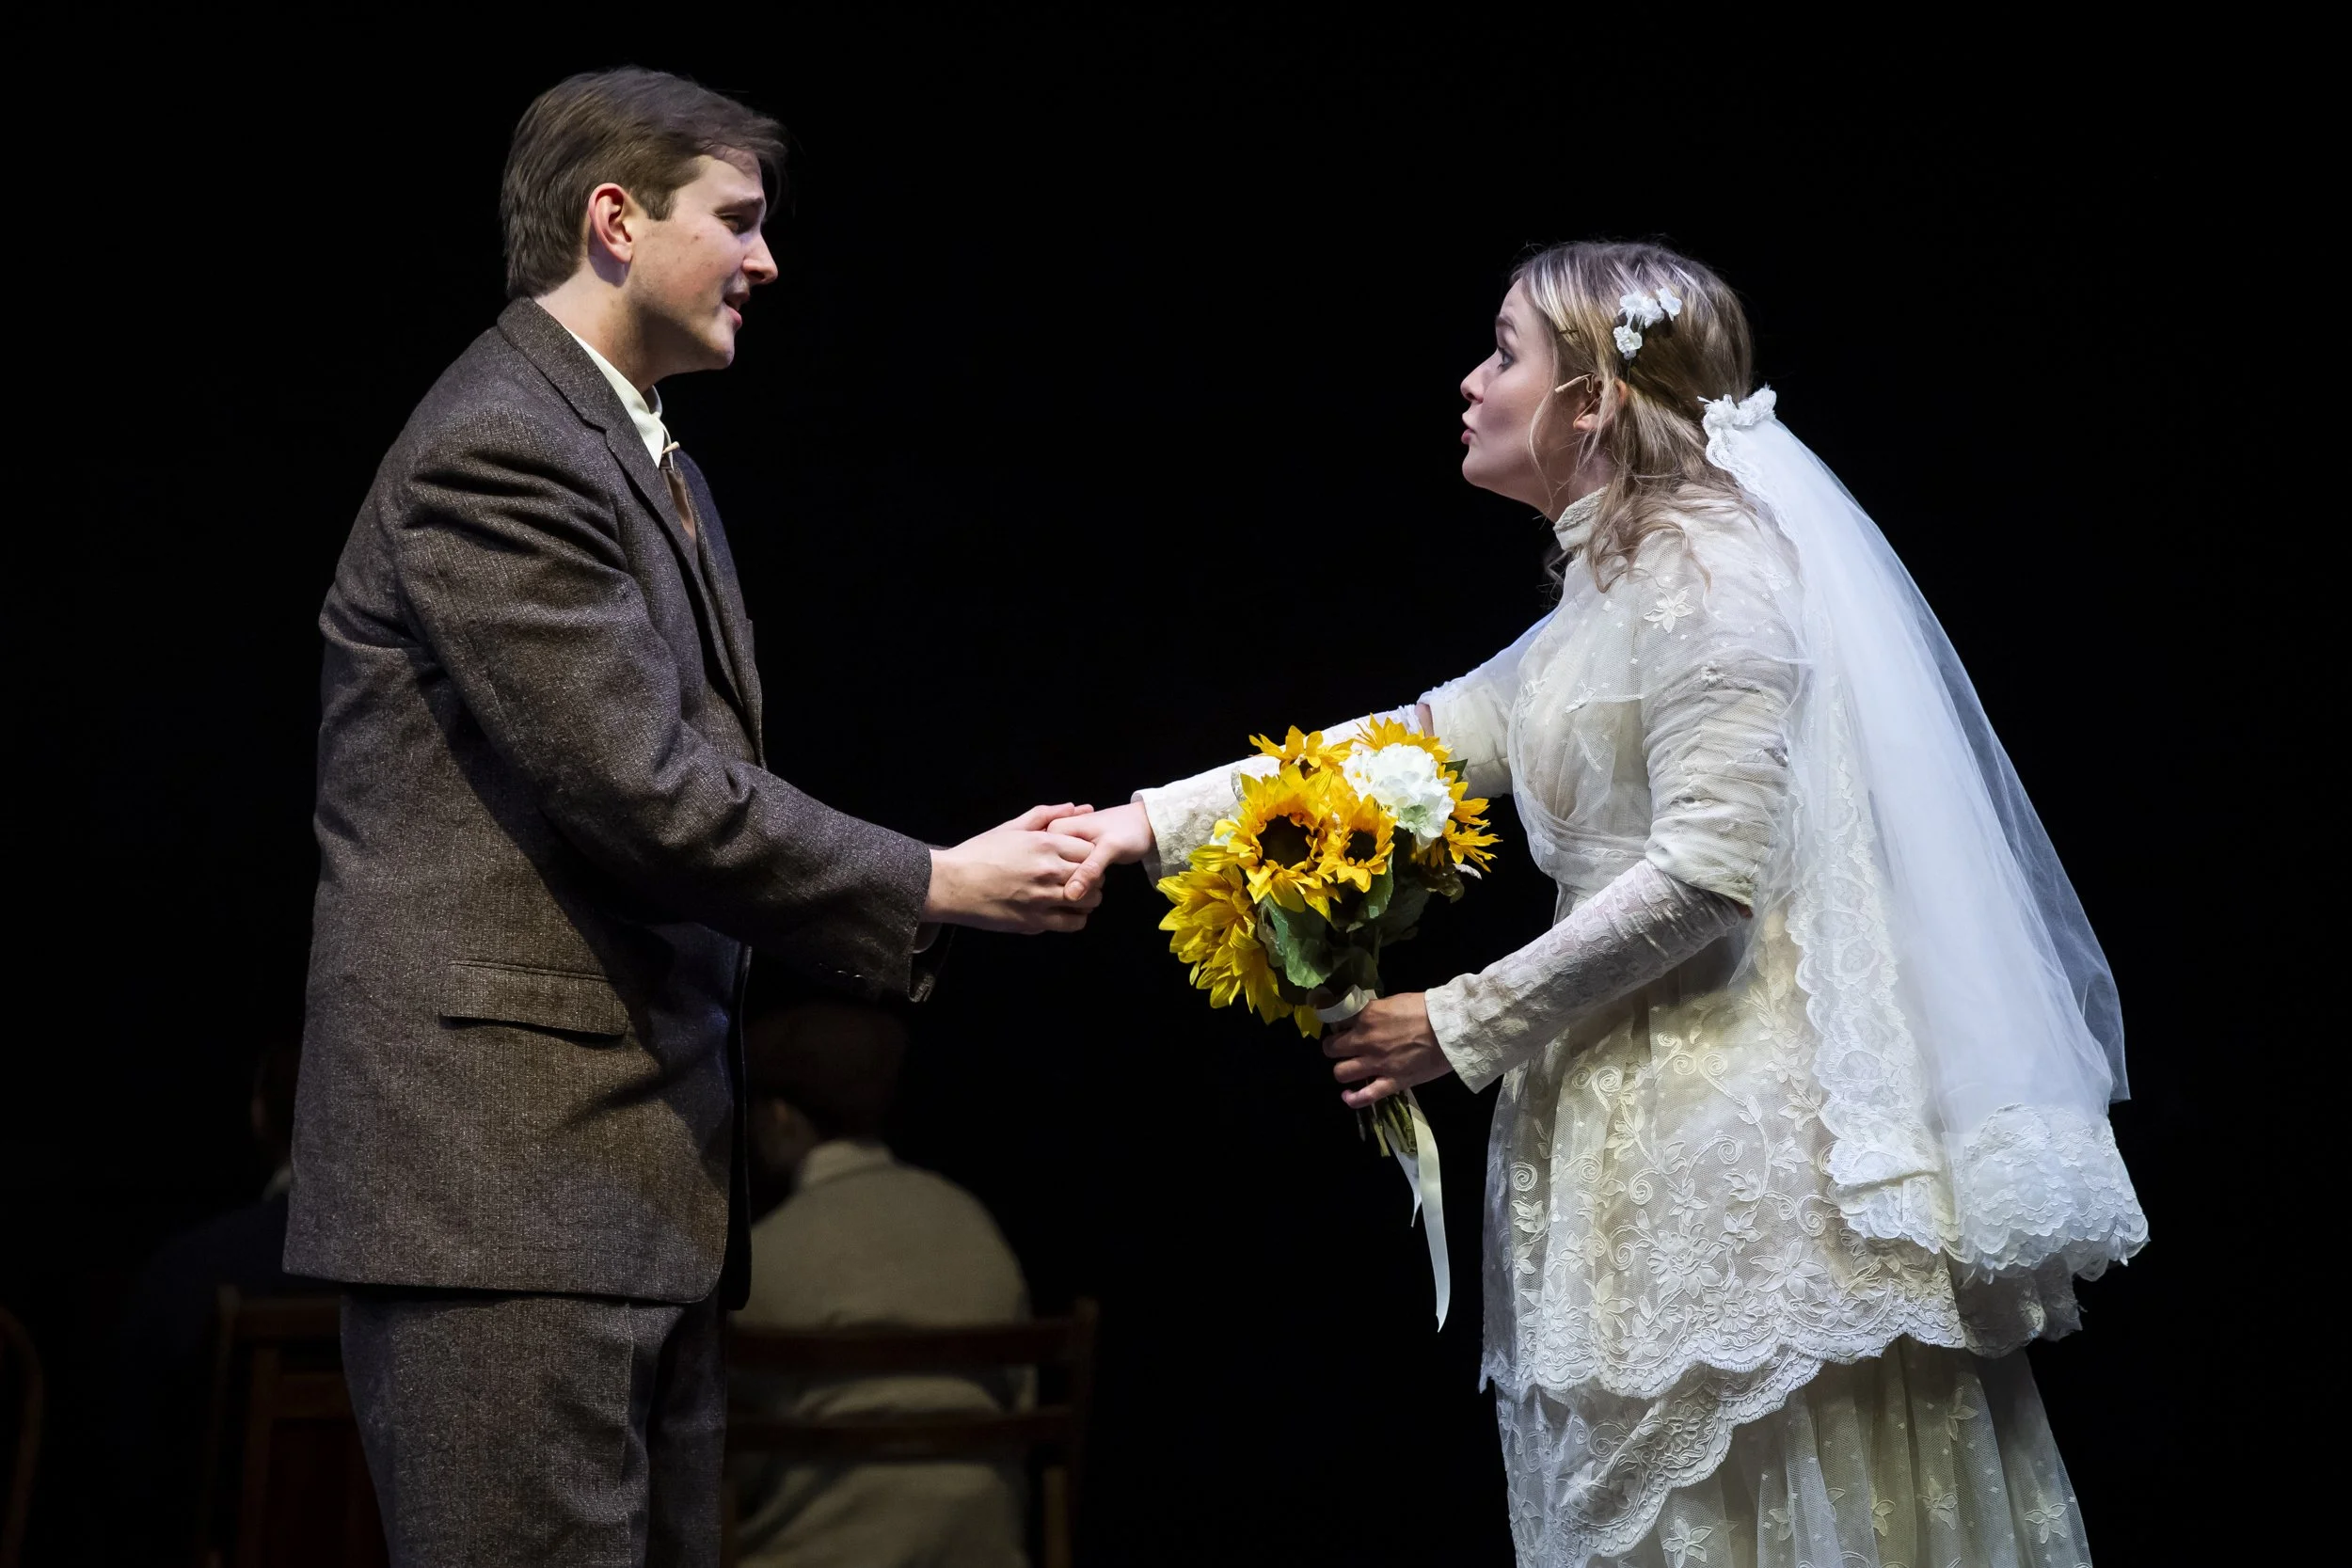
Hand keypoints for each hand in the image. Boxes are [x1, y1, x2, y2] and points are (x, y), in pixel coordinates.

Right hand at [925, 804, 1103, 933]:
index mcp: (1045, 844)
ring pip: (1089, 901)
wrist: (951, 884)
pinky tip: (1066, 911)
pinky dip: (1076, 918)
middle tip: (1082, 877)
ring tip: (1076, 895)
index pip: (1090, 850)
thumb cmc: (979, 853)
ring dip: (1088, 898)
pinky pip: (1073, 923)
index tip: (1081, 858)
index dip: (1089, 855)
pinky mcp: (1035, 922)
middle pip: (1094, 875)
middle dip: (1093, 876)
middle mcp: (1048, 871)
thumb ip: (1045, 815)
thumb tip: (1075, 807)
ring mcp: (1043, 899)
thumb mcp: (1011, 827)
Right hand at [1051, 801, 1155, 902]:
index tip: (1079, 883)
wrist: (1145, 825)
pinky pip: (1068, 877)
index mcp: (1056, 829)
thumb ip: (1089, 870)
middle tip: (1094, 881)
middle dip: (1069, 884)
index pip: (1045, 860)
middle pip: (1051, 871)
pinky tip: (1086, 892)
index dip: (1057, 877)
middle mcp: (1054, 839)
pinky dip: (1077, 887)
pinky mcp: (1073, 860)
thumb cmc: (1128, 831)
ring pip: (1059, 877)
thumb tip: (1070, 896)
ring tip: (1093, 887)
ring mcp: (1063, 850)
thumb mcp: (1110, 848)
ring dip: (1074, 888)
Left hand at [1323, 993, 1450, 1107]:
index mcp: (1367, 1016)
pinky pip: (1365, 1096)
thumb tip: (1364, 1016)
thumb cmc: (1426, 1009)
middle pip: (1332, 1049)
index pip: (1336, 1020)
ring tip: (1349, 1067)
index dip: (1336, 1024)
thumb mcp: (1393, 1001)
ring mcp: (1377, 1064)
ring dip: (1342, 1070)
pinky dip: (1353, 1098)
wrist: (1451, 1028)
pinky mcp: (1392, 1082)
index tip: (1341, 1026)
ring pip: (1341, 1073)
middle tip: (1342, 1047)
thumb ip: (1374, 1011)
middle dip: (1334, 1048)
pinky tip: (1348, 1096)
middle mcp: (1365, 1041)